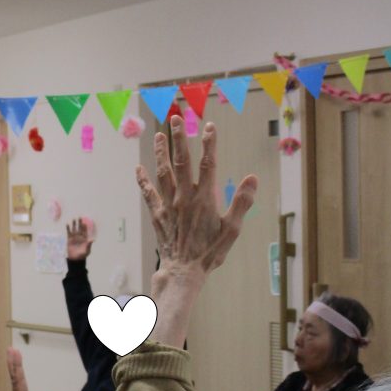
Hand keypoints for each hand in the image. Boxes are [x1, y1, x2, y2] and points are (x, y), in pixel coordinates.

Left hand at [5, 348, 52, 390]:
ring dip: (16, 371)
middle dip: (14, 364)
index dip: (17, 366)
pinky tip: (22, 383)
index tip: (13, 351)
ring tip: (15, 358)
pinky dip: (21, 383)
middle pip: (16, 380)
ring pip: (18, 385)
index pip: (19, 381)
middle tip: (11, 349)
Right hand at [66, 218, 92, 260]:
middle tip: (80, 217)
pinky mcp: (69, 239)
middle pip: (80, 228)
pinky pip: (69, 232)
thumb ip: (89, 245)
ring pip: (74, 229)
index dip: (85, 227)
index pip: (85, 231)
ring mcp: (74, 237)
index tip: (84, 223)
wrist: (75, 259)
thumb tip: (93, 240)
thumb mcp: (87, 250)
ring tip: (74, 219)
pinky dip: (68, 228)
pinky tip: (67, 224)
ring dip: (74, 224)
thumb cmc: (82, 255)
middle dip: (80, 223)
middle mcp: (80, 237)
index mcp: (85, 239)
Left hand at [137, 117, 255, 346]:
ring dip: (159, 152)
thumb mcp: (232, 230)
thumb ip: (242, 203)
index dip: (209, 144)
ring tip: (157, 135)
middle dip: (178, 138)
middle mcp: (184, 197)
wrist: (183, 271)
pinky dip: (142, 180)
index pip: (208, 164)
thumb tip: (252, 178)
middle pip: (181, 161)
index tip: (209, 126)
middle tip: (175, 118)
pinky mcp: (157, 215)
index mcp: (204, 198)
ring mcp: (168, 205)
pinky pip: (148, 193)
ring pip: (162, 172)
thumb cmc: (210, 253)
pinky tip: (137, 168)